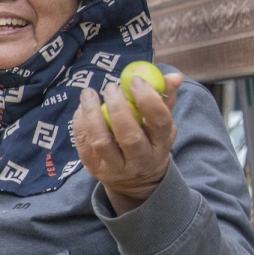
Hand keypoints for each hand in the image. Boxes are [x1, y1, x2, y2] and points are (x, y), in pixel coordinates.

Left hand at [72, 72, 182, 214]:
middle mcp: (140, 160)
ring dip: (92, 114)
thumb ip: (165, 98)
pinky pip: (83, 143)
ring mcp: (115, 167)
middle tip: (111, 87)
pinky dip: (80, 123)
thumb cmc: (148, 140)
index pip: (159, 122)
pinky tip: (82, 108)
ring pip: (101, 142)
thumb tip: (173, 75)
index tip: (135, 80)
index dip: (148, 99)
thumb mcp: (161, 124)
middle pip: (129, 136)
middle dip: (118, 108)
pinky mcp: (93, 167)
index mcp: (161, 145)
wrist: (134, 179)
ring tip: (89, 94)